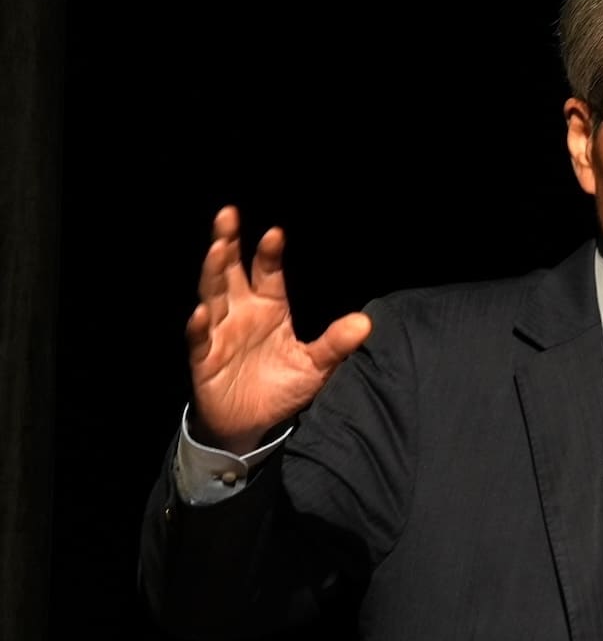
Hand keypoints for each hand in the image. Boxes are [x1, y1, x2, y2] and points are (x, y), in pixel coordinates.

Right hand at [184, 205, 371, 454]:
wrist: (253, 426)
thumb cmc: (282, 388)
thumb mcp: (315, 366)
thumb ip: (336, 344)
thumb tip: (366, 322)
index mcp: (269, 307)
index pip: (267, 272)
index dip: (269, 253)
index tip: (276, 233)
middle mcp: (240, 312)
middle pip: (231, 271)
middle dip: (228, 242)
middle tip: (228, 215)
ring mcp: (219, 333)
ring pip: (211, 296)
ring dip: (213, 272)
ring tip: (218, 249)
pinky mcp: (204, 359)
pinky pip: (199, 340)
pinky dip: (199, 327)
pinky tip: (200, 313)